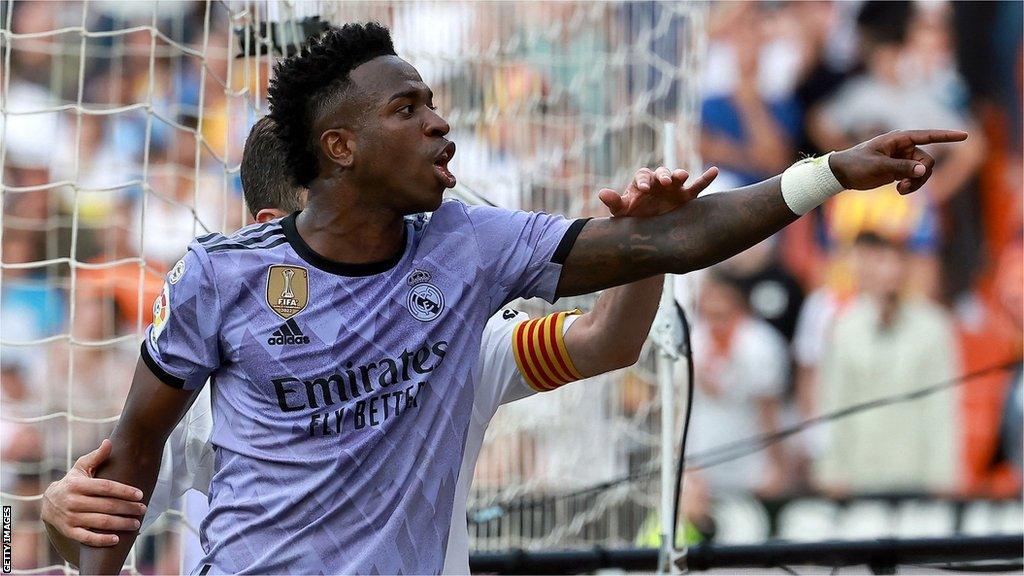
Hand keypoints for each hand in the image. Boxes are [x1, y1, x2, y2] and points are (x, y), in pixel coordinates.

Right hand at [41, 439, 146, 546]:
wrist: (47, 503)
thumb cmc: (72, 482)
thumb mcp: (81, 468)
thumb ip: (96, 456)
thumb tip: (109, 442)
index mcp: (78, 484)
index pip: (105, 487)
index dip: (124, 491)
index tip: (140, 494)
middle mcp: (73, 501)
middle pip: (107, 506)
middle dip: (127, 508)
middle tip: (143, 510)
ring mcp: (70, 518)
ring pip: (100, 522)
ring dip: (120, 524)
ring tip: (136, 524)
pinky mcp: (69, 531)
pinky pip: (86, 538)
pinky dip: (101, 540)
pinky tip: (116, 539)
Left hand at [598, 166, 719, 217]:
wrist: (649, 233)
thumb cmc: (633, 219)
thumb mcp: (622, 213)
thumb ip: (615, 202)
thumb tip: (602, 193)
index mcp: (642, 183)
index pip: (642, 176)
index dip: (643, 180)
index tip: (644, 188)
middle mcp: (658, 183)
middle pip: (661, 173)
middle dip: (662, 176)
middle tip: (663, 182)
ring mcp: (673, 189)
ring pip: (678, 177)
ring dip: (679, 175)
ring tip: (682, 176)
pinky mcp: (686, 197)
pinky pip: (698, 186)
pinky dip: (706, 178)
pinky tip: (715, 171)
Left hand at [828, 129, 968, 194]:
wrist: (842, 174)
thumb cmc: (856, 164)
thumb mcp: (878, 166)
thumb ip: (901, 167)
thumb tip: (924, 169)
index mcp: (899, 139)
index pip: (928, 135)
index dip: (947, 136)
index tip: (965, 135)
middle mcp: (905, 147)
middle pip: (928, 161)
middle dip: (921, 176)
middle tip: (905, 187)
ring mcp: (904, 159)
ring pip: (924, 171)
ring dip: (917, 183)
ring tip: (901, 191)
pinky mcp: (901, 170)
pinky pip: (916, 178)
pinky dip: (912, 185)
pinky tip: (899, 190)